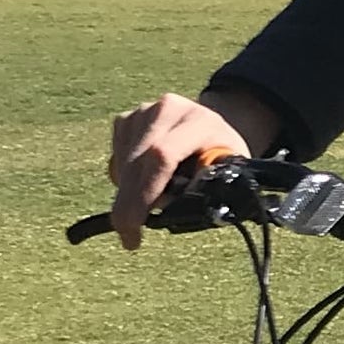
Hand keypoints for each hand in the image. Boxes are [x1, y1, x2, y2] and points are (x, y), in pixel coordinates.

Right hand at [106, 88, 278, 250]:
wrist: (211, 129)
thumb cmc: (221, 157)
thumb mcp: (226, 172)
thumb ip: (206, 188)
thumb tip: (174, 208)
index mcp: (200, 120)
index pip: (162, 155)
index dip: (146, 191)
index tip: (137, 223)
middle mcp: (169, 109)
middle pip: (137, 160)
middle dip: (129, 202)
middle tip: (128, 234)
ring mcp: (145, 111)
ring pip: (124, 161)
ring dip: (125, 193)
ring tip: (139, 214)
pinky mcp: (128, 118)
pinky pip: (117, 156)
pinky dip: (123, 178)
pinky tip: (140, 185)